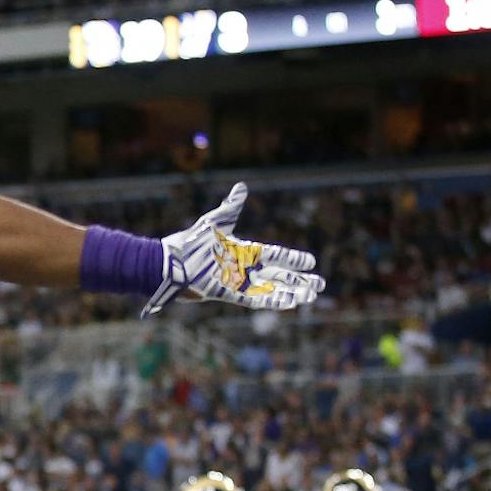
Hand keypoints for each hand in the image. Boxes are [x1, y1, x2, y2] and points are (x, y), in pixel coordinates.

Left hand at [146, 183, 323, 315]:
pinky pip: (253, 300)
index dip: (293, 259)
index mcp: (243, 251)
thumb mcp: (214, 222)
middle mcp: (242, 269)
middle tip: (320, 284)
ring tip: (311, 296)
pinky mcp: (225, 294)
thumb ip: (231, 207)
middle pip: (278, 275)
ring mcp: (235, 282)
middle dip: (300, 280)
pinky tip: (288, 303)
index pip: (275, 255)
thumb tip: (242, 187)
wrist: (170, 262)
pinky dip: (271, 301)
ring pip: (270, 289)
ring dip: (291, 292)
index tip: (311, 261)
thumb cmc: (190, 243)